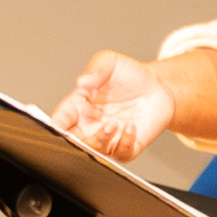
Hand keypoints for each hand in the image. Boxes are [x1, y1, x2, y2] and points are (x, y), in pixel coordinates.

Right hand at [50, 50, 172, 163]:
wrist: (159, 87)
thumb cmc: (131, 76)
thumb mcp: (111, 62)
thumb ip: (96, 67)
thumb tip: (82, 81)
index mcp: (79, 106)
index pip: (60, 120)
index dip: (56, 125)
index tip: (58, 124)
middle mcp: (91, 125)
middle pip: (73, 141)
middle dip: (75, 139)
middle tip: (86, 128)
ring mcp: (109, 138)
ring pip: (95, 151)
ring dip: (101, 140)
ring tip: (113, 124)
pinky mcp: (128, 146)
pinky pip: (121, 153)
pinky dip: (124, 143)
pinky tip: (130, 127)